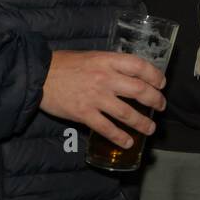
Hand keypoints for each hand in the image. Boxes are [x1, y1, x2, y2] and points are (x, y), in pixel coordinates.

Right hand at [39, 50, 166, 149]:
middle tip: (161, 106)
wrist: (38, 75)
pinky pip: (107, 128)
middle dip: (155, 100)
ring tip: (150, 128)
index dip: (155, 75)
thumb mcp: (92, 56)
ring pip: (127, 113)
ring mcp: (95, 97)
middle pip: (139, 90)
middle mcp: (105, 78)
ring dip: (142, 123)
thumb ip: (110, 65)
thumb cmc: (64, 64)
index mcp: (107, 61)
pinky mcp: (84, 114)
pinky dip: (120, 137)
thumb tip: (129, 74)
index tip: (161, 83)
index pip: (139, 66)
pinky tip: (128, 143)